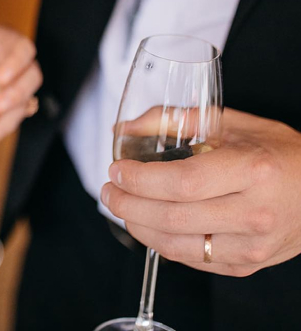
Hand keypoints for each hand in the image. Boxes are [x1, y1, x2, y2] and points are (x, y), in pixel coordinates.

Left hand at [0, 26, 41, 150]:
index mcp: (6, 44)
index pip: (23, 49)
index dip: (16, 62)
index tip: (0, 76)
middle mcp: (18, 65)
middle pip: (31, 79)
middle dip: (16, 95)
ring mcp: (17, 86)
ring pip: (24, 105)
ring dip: (5, 122)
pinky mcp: (12, 106)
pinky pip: (12, 119)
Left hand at [101, 109, 300, 276]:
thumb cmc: (276, 151)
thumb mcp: (230, 122)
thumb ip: (174, 120)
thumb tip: (125, 127)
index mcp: (251, 170)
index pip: (183, 182)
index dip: (141, 180)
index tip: (116, 169)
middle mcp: (254, 212)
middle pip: (174, 217)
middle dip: (129, 205)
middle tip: (109, 190)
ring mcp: (253, 246)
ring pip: (179, 246)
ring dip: (139, 229)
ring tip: (121, 207)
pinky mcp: (249, 265)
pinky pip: (195, 261)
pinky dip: (164, 244)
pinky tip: (149, 226)